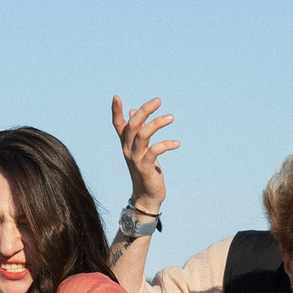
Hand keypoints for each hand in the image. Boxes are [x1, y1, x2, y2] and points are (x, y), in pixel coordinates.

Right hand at [111, 93, 177, 214]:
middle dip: (144, 111)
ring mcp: (135, 159)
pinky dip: (166, 145)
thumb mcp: (141, 149)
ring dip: (157, 124)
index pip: (118, 125)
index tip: (116, 97)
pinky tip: (177, 144)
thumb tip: (134, 112)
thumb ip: (138, 131)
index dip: (116, 111)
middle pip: (132, 125)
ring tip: (171, 117)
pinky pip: (154, 151)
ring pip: (142, 135)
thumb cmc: (145, 170)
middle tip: (158, 101)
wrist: (146, 196)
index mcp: (126, 144)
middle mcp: (127, 149)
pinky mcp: (145, 168)